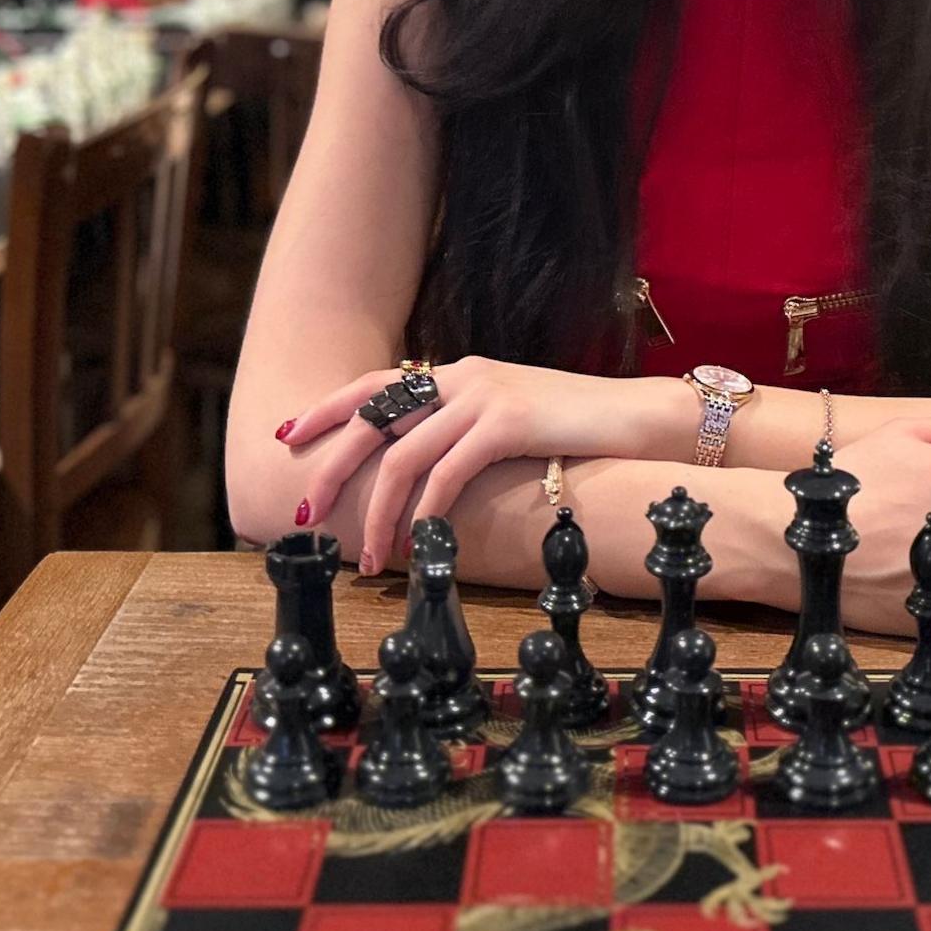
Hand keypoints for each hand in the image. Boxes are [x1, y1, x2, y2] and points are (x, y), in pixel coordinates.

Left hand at [274, 359, 676, 571]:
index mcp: (460, 372)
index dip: (328, 408)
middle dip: (331, 466)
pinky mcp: (508, 422)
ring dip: (379, 511)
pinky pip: (447, 471)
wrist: (643, 418)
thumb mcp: (512, 421)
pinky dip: (425, 510)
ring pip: (404, 454)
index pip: (376, 384)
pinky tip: (419, 541)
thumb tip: (423, 472)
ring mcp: (485, 396)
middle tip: (306, 513)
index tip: (287, 434)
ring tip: (370, 557)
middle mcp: (464, 376)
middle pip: (373, 416)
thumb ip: (467, 432)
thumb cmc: (580, 430)